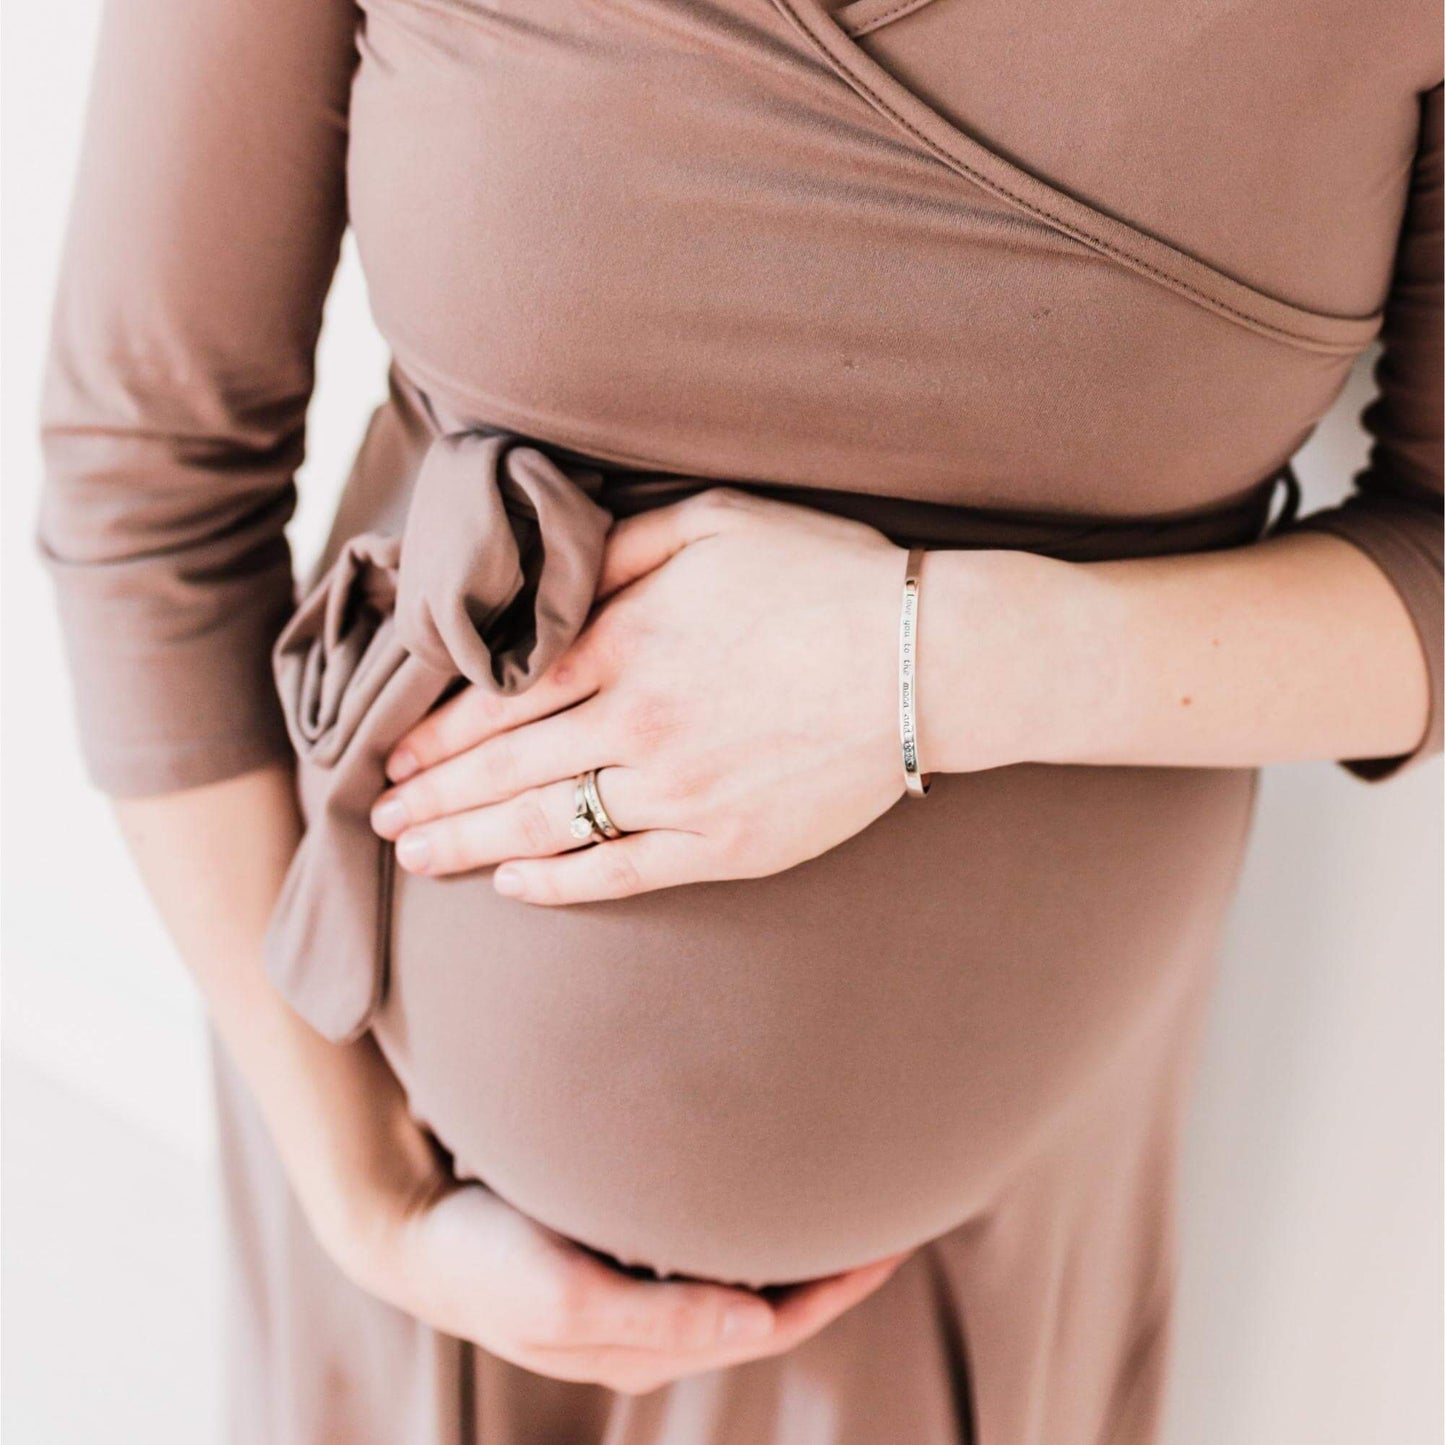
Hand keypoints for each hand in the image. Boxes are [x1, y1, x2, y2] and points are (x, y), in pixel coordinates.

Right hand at [312, 1039, 907, 1395]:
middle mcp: (656, 1326)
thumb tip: (754, 1327)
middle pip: (772, 1303)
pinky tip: (764, 1184)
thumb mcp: (567, 1298)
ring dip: (796, 1244)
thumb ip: (658, 1318)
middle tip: (892, 1205)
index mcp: (652, 1345)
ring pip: (744, 1275)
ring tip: (843, 1191)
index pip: (774, 1324)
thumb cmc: (486, 1262)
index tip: (894, 1235)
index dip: (838, 1287)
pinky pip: (707, 1246)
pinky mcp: (618, 1254)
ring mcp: (639, 1292)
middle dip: (833, 1265)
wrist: (413, 1232)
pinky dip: (749, 1225)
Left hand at [370, 487, 909, 903]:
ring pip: (549, 827)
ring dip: (472, 845)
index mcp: (627, 646)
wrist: (929, 660)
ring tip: (419, 859)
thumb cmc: (826, 578)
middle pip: (507, 772)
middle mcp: (637, 728)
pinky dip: (562, 883)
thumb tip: (546, 571)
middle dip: (434, 799)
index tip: (393, 757)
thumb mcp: (716, 522)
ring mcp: (679, 797)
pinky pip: (623, 873)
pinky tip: (518, 884)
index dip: (437, 736)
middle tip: (381, 819)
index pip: (500, 702)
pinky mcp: (726, 848)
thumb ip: (619, 544)